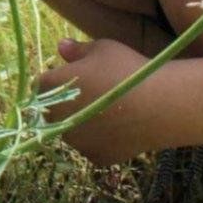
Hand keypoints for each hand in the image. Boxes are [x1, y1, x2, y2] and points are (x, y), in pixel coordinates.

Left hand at [36, 37, 155, 164]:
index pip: (40, 84)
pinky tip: (118, 128)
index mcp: (51, 86)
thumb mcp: (102, 49)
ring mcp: (76, 140)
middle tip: (93, 94)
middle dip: (65, 103)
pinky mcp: (96, 156)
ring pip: (71, 131)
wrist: (162, 106)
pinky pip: (91, 147)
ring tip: (109, 111)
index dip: (56, 80)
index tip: (74, 77)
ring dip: (80, 122)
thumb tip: (61, 46)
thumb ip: (77, 50)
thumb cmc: (128, 69)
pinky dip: (100, 140)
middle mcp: (57, 116)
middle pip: (51, 110)